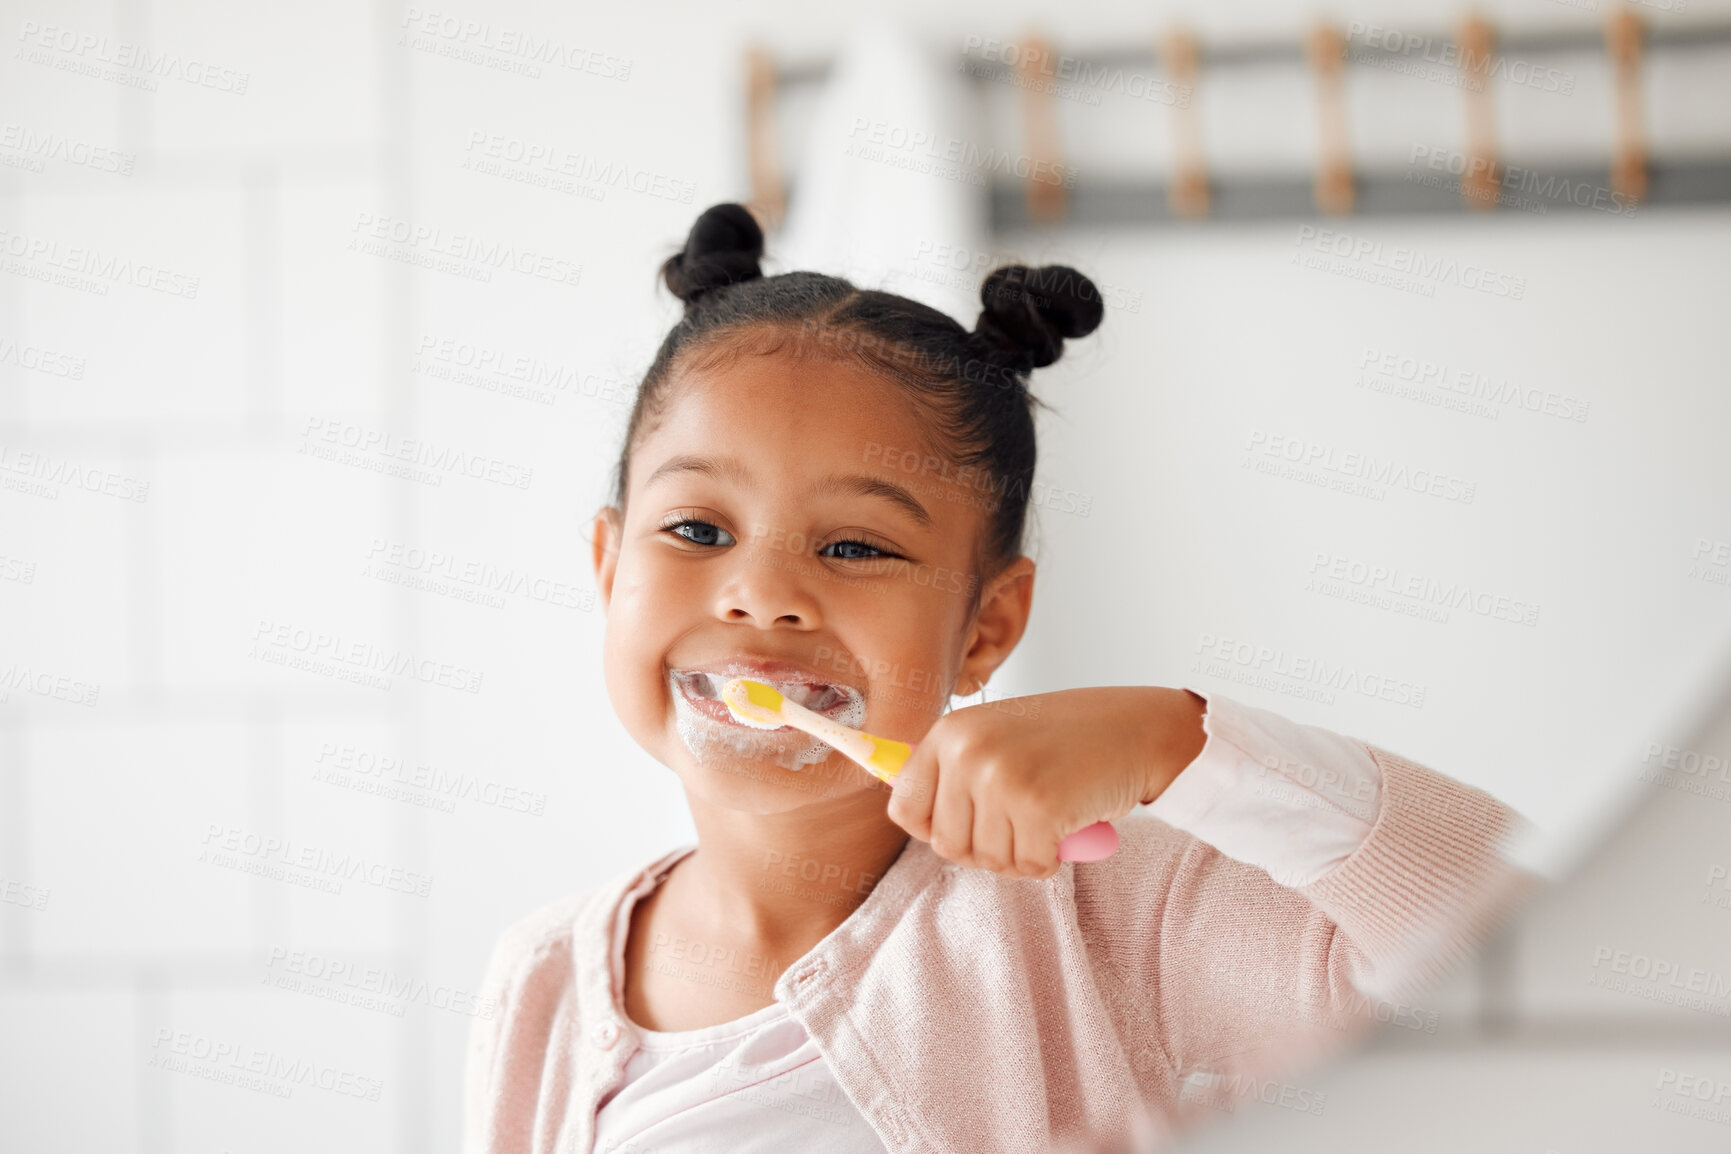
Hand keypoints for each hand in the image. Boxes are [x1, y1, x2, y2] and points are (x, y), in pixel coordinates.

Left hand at [886, 686, 1206, 878]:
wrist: (1136, 728)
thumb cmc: (1066, 741)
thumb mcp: (995, 739)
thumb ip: (953, 773)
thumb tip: (904, 815)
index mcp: (949, 732)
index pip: (903, 809)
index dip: (937, 828)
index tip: (970, 822)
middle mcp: (967, 751)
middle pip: (946, 845)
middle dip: (986, 847)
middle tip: (1022, 819)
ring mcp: (1001, 777)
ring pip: (988, 861)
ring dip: (1022, 852)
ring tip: (1048, 814)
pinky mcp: (1039, 807)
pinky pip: (1030, 866)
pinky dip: (1052, 859)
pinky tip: (1068, 824)